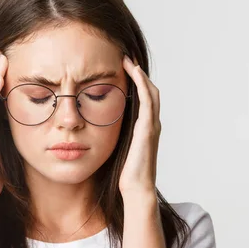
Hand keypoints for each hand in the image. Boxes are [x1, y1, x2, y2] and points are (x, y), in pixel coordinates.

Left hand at [119, 55, 160, 196]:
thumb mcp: (117, 148)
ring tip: (128, 60)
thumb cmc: (125, 174)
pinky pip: (147, 100)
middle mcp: (152, 124)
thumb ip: (113, 135)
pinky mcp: (148, 128)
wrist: (136, 189)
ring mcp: (152, 125)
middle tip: (125, 58)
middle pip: (150, 90)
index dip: (135, 82)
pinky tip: (133, 71)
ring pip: (151, 91)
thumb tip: (96, 127)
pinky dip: (142, 83)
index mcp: (145, 128)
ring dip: (140, 74)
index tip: (122, 69)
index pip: (143, 98)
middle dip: (139, 73)